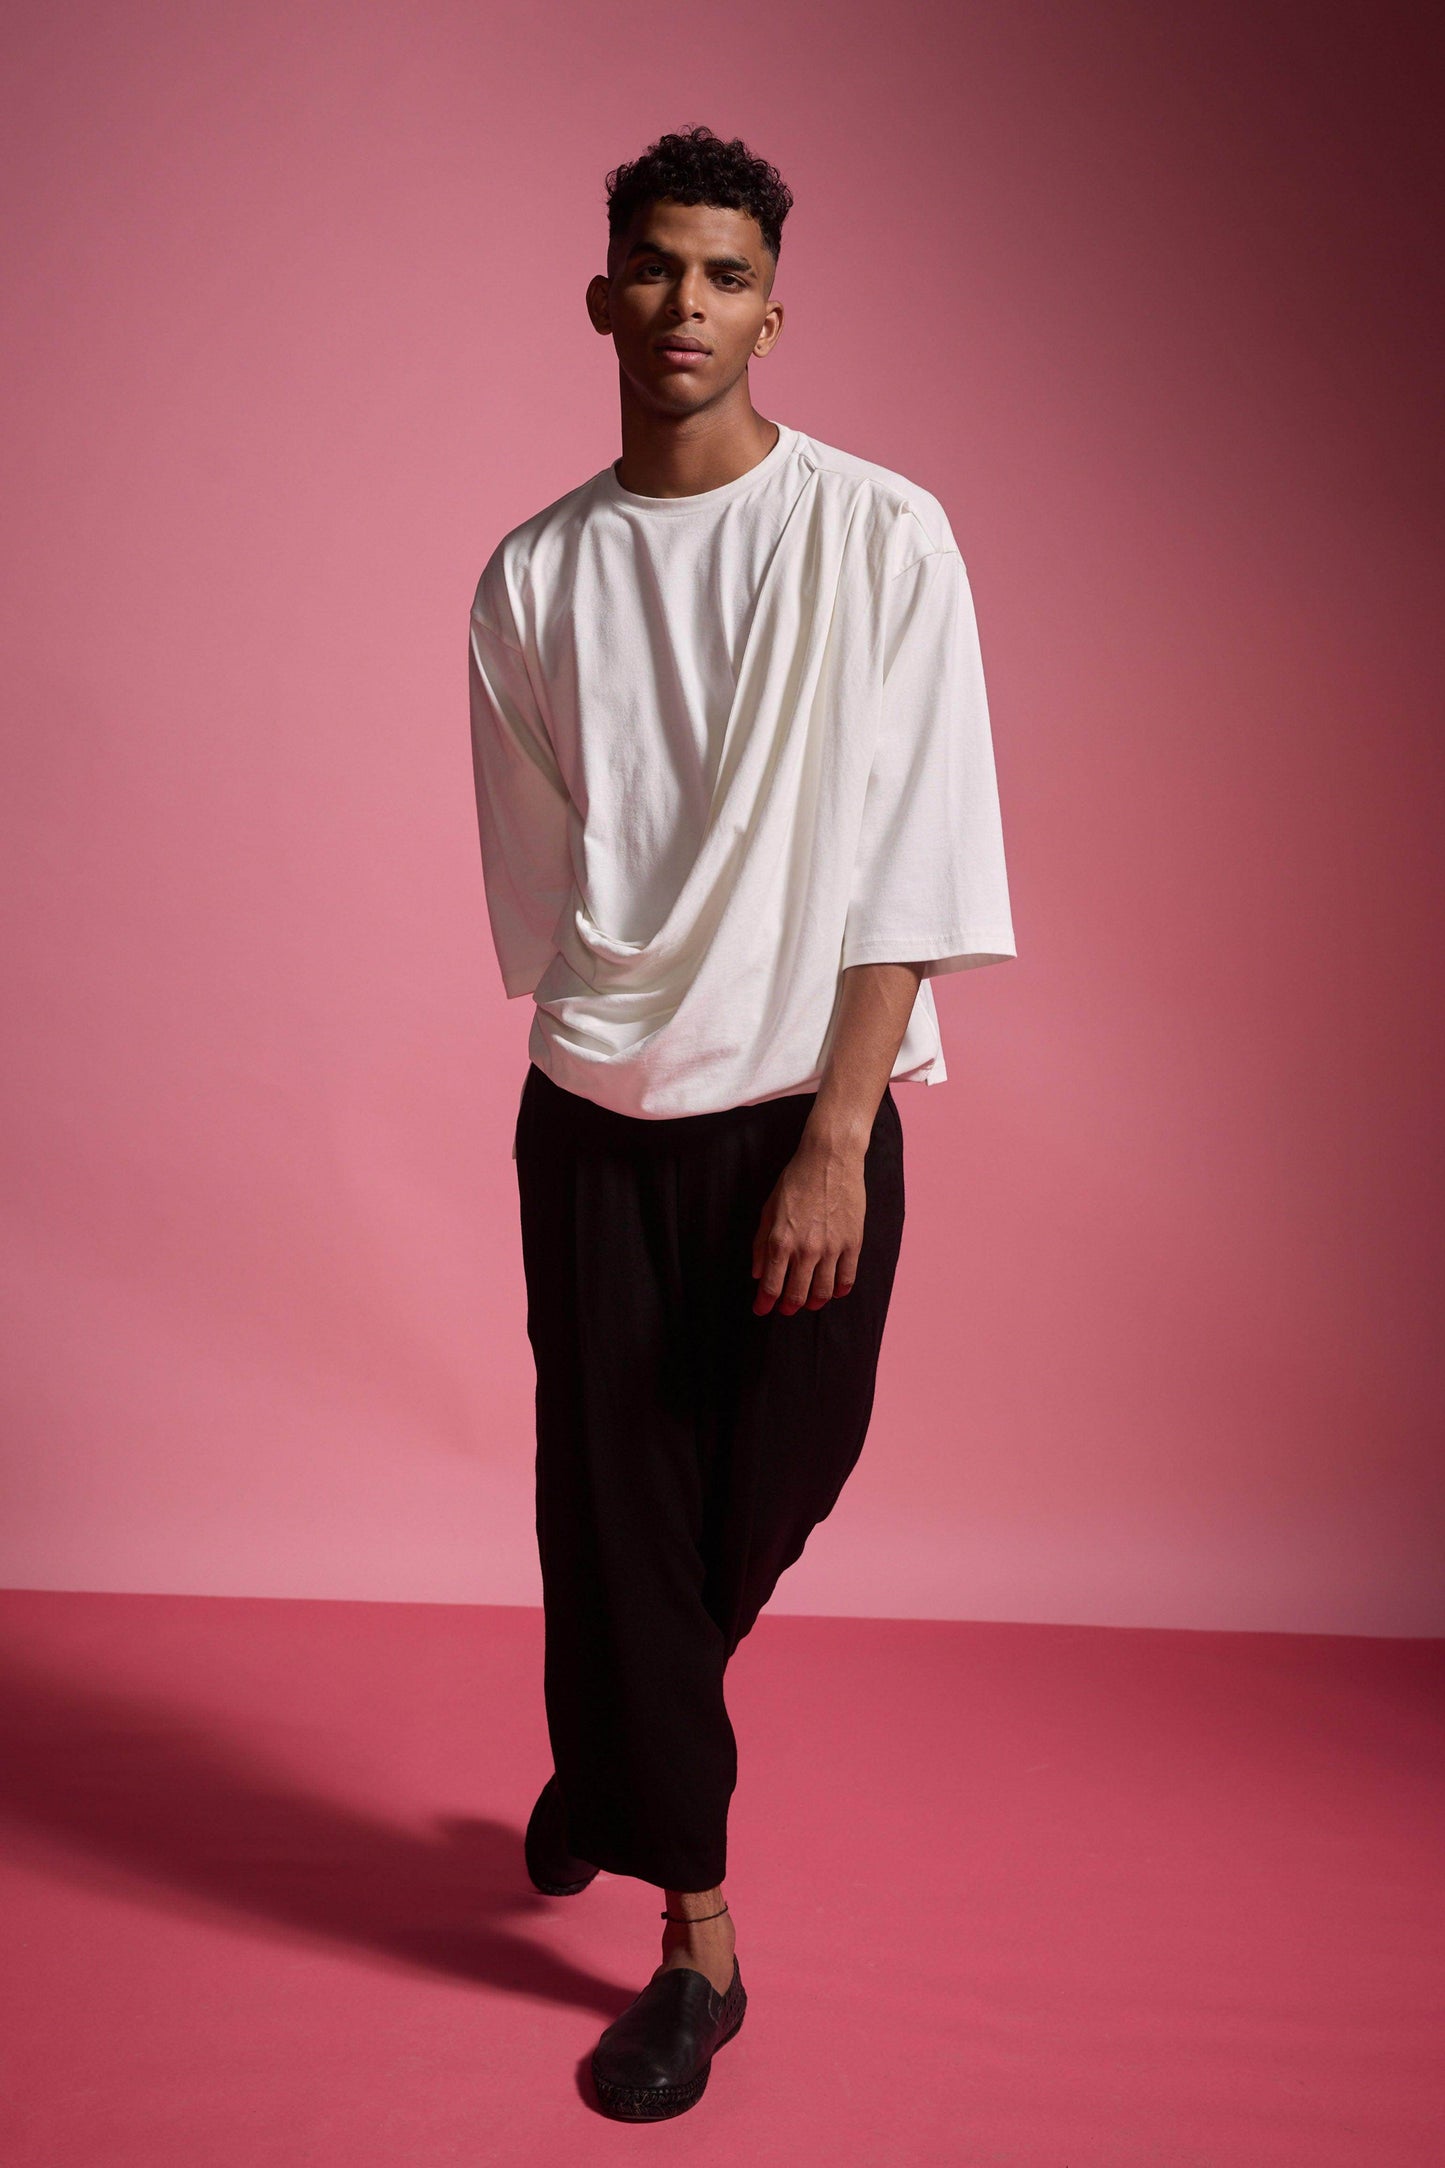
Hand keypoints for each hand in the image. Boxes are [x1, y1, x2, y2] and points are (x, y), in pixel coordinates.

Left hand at [751, 1133, 864, 1315]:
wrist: (829, 1159)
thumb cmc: (795, 1182)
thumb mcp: (768, 1210)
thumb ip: (760, 1245)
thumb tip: (758, 1274)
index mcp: (781, 1241)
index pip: (771, 1286)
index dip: (764, 1304)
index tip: (761, 1310)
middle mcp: (806, 1249)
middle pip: (797, 1296)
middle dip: (788, 1307)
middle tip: (785, 1309)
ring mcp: (832, 1248)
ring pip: (823, 1292)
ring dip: (813, 1302)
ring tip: (809, 1301)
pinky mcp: (853, 1243)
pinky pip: (847, 1279)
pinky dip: (839, 1291)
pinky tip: (834, 1292)